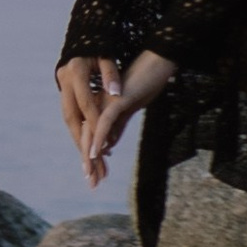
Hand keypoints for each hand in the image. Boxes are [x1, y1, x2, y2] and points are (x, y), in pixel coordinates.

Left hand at [56, 47, 174, 188]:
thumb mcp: (130, 109)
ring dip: (91, 155)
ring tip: (91, 174)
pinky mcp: (116, 100)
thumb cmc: (145, 82)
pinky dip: (98, 138)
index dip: (94, 158)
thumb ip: (118, 125)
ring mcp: (105, 102)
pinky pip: (104, 122)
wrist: (158, 63)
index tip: (95, 177)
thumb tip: (108, 145)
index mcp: (100, 107)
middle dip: (91, 162)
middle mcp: (98, 104)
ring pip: (93, 132)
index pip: (93, 136)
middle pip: (88, 136)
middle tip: (92, 184)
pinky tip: (94, 153)